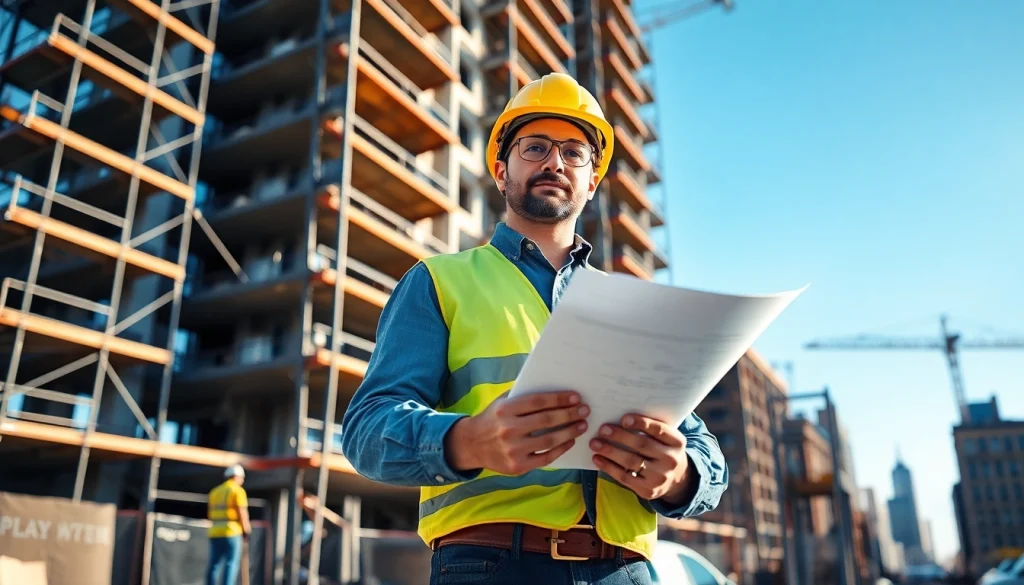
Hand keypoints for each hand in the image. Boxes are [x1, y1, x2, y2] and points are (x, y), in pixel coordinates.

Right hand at [445, 391, 589, 475]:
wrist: (471, 445)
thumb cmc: (493, 419)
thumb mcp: (502, 402)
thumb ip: (523, 395)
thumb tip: (554, 387)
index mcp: (505, 409)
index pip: (537, 401)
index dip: (559, 399)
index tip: (576, 397)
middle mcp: (508, 429)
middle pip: (546, 420)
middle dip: (569, 414)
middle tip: (584, 410)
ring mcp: (513, 450)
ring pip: (549, 440)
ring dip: (569, 432)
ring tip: (582, 425)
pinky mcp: (517, 466)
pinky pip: (545, 458)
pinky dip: (560, 449)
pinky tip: (570, 441)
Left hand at [589, 414, 692, 502]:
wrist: (676, 479)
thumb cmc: (663, 450)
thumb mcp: (666, 438)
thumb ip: (650, 429)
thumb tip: (620, 417)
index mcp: (677, 442)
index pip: (658, 430)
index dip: (641, 423)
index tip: (624, 419)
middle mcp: (671, 460)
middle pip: (642, 445)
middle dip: (620, 436)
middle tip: (603, 430)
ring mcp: (660, 477)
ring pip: (631, 462)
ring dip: (610, 451)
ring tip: (595, 444)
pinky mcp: (647, 490)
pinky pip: (624, 477)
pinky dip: (608, 467)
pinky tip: (597, 459)